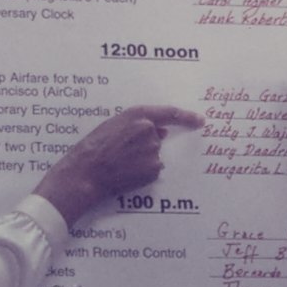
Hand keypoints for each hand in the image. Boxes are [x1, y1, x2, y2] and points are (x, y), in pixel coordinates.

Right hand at [34, 105, 205, 225]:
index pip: (170, 114)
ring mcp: (153, 152)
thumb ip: (138, 125)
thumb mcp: (113, 126)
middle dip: (144, 145)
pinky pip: (152, 169)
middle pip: (157, 138)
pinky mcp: (153, 170)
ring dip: (142, 159)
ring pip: (153, 155)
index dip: (187, 117)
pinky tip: (126, 172)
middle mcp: (149, 132)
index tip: (200, 120)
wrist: (86, 172)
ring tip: (120, 163)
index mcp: (138, 115)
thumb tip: (163, 132)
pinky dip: (142, 172)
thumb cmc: (94, 147)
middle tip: (121, 153)